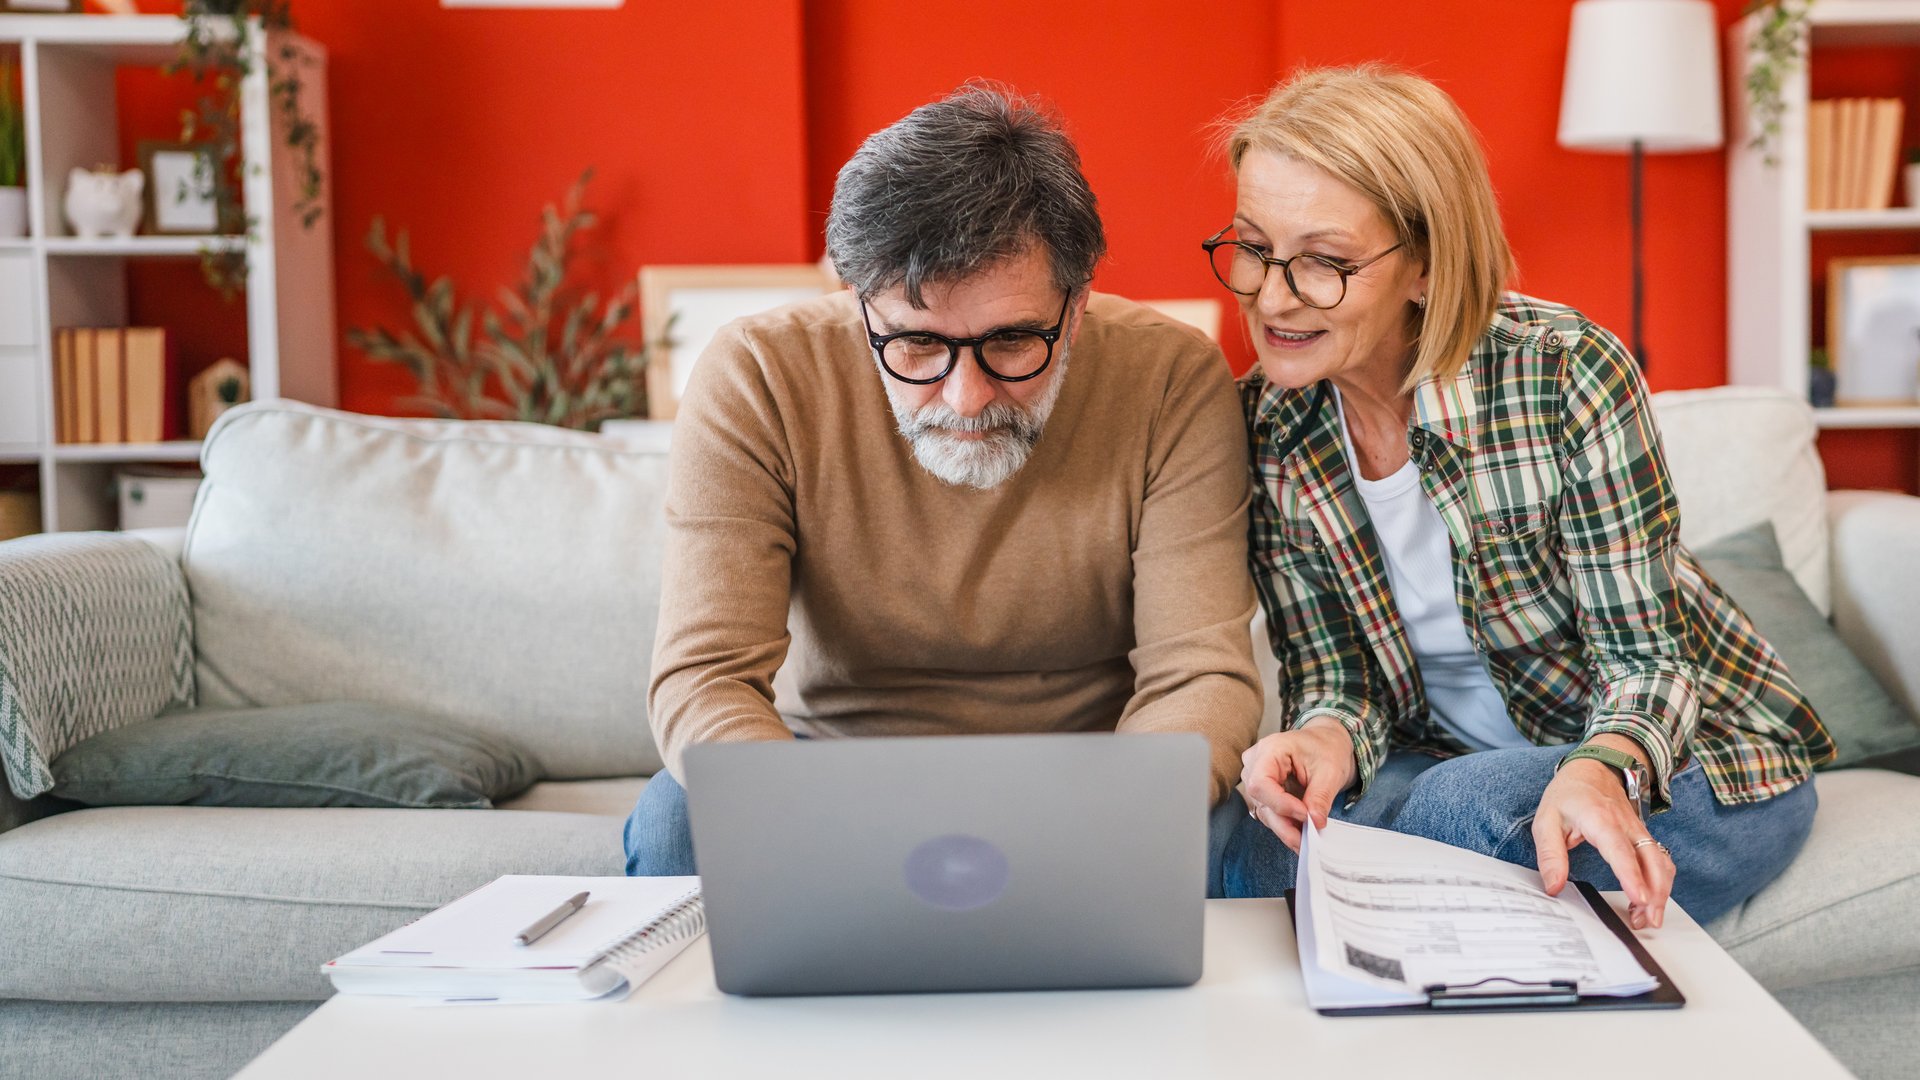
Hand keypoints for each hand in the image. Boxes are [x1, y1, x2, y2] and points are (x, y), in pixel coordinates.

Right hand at [1239, 718, 1356, 850]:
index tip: (1306, 816)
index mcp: (1270, 749)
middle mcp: (1256, 763)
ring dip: (1286, 828)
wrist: (1327, 743)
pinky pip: (1270, 813)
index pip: (1261, 783)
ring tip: (1308, 838)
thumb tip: (1315, 822)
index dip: (1281, 804)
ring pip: (1264, 811)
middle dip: (1285, 823)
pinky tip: (1301, 832)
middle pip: (1261, 801)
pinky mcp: (1263, 791)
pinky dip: (1286, 824)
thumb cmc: (1326, 748)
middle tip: (1308, 840)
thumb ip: (1320, 796)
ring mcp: (1256, 777)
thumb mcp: (1330, 771)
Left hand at [1532, 749, 1674, 929]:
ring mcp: (1639, 831)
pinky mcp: (1644, 838)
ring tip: (1647, 918)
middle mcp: (1626, 826)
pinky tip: (1648, 901)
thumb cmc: (1568, 795)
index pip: (1619, 850)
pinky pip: (1660, 861)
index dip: (1631, 875)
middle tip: (1647, 921)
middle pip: (1652, 860)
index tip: (1639, 898)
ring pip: (1661, 862)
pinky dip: (1661, 882)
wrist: (1594, 768)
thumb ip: (1550, 855)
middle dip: (1655, 892)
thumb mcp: (1546, 820)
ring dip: (1661, 891)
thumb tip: (1553, 887)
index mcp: (1599, 819)